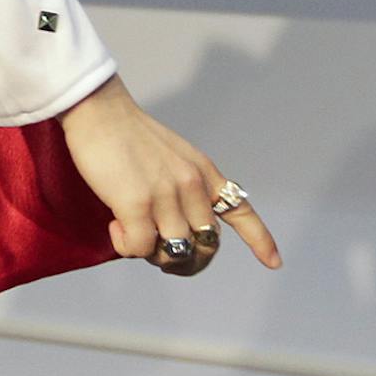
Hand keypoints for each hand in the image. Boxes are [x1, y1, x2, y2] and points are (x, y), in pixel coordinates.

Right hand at [59, 74, 282, 273]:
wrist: (100, 112)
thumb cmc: (126, 136)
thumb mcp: (171, 158)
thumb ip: (181, 190)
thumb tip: (171, 231)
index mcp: (203, 173)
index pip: (240, 210)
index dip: (260, 241)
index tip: (275, 263)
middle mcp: (192, 185)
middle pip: (205, 246)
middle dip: (185, 261)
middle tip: (157, 254)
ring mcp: (166, 195)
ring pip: (175, 252)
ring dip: (152, 254)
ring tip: (130, 232)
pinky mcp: (137, 203)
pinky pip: (140, 248)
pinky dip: (127, 246)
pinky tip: (115, 225)